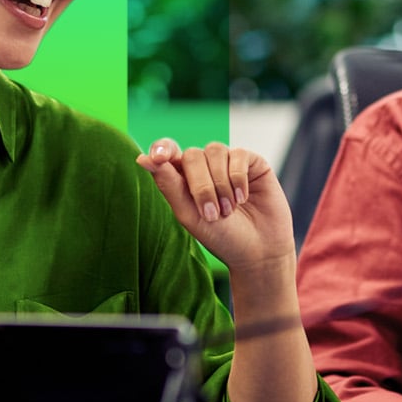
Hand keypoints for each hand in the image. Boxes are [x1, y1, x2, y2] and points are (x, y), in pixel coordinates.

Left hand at [137, 139, 295, 273]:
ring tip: (229, 210)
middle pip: (192, 155)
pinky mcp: (252, 162)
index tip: (158, 157)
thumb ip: (168, 185)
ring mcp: (229, 162)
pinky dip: (238, 178)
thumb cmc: (222, 237)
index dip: (162, 149)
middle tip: (212, 214)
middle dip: (200, 185)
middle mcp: (206, 166)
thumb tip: (142, 158)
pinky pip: (239, 154)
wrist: (259, 251)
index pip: (168, 152)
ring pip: (215, 151)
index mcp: (184, 178)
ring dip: (220, 184)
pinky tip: (243, 198)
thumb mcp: (189, 214)